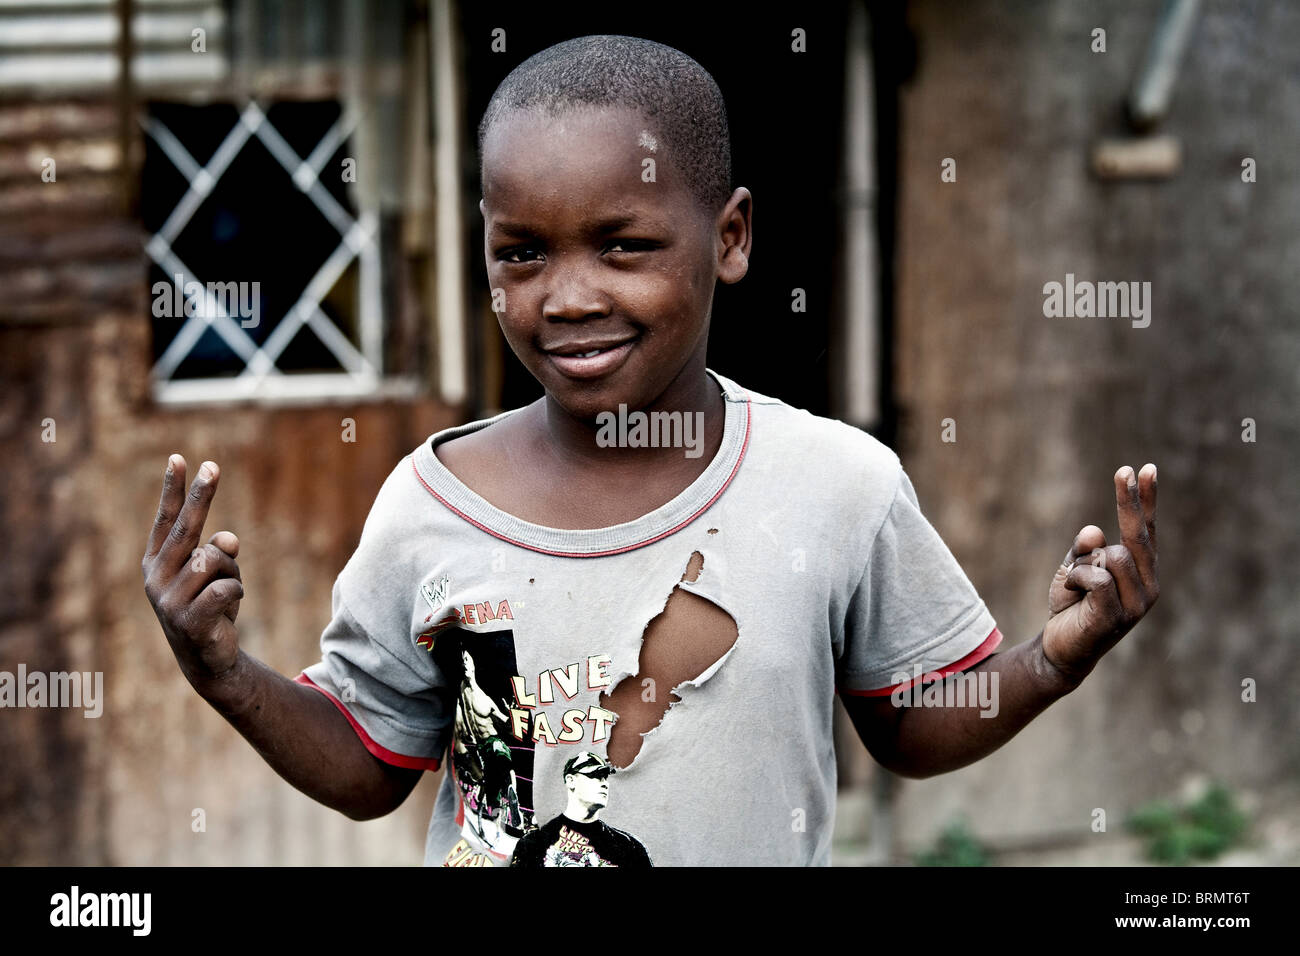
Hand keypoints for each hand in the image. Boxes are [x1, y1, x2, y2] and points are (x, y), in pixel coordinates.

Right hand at [141, 455, 243, 689]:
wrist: (209, 658)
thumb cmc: (211, 606)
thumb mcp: (216, 574)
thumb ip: (218, 551)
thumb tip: (227, 539)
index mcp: (157, 562)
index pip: (166, 520)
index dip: (173, 490)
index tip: (178, 458)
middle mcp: (156, 577)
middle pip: (186, 528)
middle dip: (200, 495)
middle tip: (213, 465)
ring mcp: (168, 600)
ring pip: (214, 559)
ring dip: (232, 571)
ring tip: (226, 591)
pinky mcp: (187, 620)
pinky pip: (227, 586)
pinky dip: (237, 592)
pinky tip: (229, 609)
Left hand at [1042, 464, 1158, 685]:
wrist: (1060, 651)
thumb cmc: (1072, 607)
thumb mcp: (1074, 569)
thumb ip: (1084, 549)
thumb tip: (1095, 531)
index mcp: (1142, 572)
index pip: (1146, 530)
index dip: (1146, 500)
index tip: (1147, 468)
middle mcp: (1148, 586)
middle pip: (1138, 534)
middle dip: (1130, 500)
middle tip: (1123, 469)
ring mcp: (1136, 603)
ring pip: (1110, 556)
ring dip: (1082, 564)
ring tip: (1076, 588)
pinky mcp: (1117, 616)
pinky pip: (1096, 578)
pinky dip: (1076, 579)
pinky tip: (1071, 595)